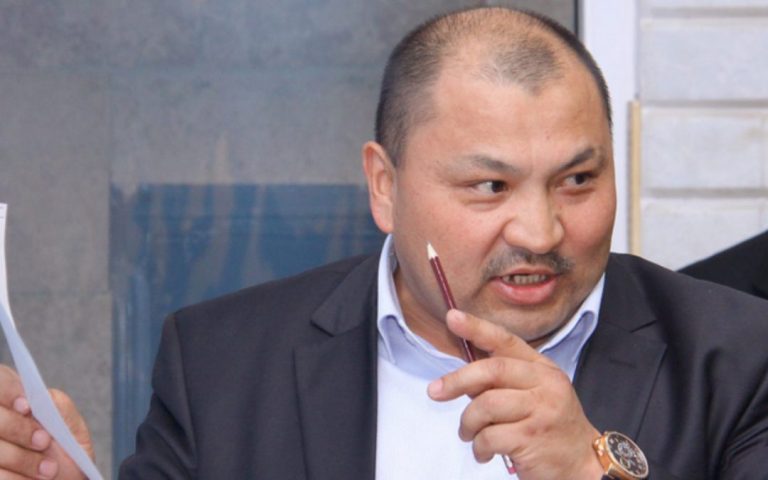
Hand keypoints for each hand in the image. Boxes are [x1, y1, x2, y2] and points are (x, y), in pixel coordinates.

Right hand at [0, 365, 91, 478]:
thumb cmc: (68, 456)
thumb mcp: (73, 430)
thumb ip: (61, 409)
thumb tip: (44, 396)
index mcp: (13, 401)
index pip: (0, 380)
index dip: (8, 392)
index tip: (27, 407)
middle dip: (18, 429)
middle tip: (44, 442)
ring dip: (20, 459)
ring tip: (49, 470)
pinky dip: (12, 478)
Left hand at [427, 310, 603, 479]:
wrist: (583, 464)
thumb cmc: (550, 426)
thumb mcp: (536, 395)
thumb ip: (504, 381)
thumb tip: (463, 378)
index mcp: (543, 369)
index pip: (506, 341)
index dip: (477, 328)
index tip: (452, 318)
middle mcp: (545, 384)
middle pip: (492, 370)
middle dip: (457, 380)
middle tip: (435, 392)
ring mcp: (541, 411)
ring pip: (485, 405)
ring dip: (468, 423)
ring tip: (469, 434)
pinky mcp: (532, 439)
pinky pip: (489, 436)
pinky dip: (478, 446)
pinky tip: (484, 452)